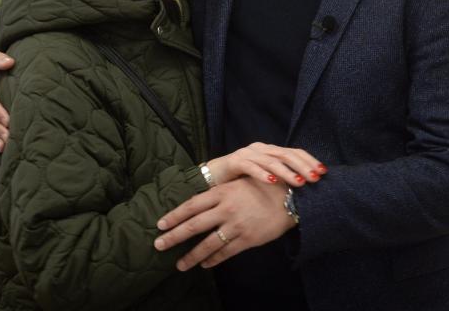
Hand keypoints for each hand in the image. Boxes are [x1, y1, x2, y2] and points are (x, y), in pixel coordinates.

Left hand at [153, 177, 294, 270]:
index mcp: (222, 193)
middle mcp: (226, 209)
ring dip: (191, 256)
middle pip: (194, 225)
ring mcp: (236, 226)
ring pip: (208, 244)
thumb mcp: (238, 184)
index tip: (160, 224)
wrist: (290, 198)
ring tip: (179, 264)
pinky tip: (204, 264)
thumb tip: (198, 203)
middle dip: (174, 237)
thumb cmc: (263, 187)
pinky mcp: (247, 239)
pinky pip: (226, 252)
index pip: (191, 206)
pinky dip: (213, 260)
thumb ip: (219, 194)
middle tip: (158, 245)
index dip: (174, 216)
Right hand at [207, 142, 326, 186]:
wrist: (212, 179)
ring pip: (271, 160)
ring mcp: (247, 153)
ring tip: (299, 182)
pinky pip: (250, 166)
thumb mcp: (264, 178)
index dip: (309, 160)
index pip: (294, 152)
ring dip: (287, 172)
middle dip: (303, 166)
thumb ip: (281, 178)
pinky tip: (272, 182)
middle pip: (286, 154)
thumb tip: (306, 187)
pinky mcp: (234, 161)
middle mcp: (261, 149)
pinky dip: (262, 174)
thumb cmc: (242, 181)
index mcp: (270, 151)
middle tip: (316, 178)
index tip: (323, 172)